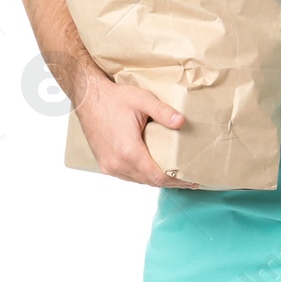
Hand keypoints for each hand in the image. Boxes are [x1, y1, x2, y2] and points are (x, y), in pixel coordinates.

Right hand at [73, 70, 198, 188]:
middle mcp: (117, 163)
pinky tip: (154, 170)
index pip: (157, 176)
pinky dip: (142, 176)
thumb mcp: (143, 100)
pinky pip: (127, 176)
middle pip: (149, 181)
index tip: (192, 180)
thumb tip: (182, 121)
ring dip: (156, 180)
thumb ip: (163, 112)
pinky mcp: (104, 163)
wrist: (89, 99)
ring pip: (138, 180)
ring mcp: (108, 165)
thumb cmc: (114, 99)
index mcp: (129, 151)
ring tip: (175, 176)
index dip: (176, 180)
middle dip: (171, 182)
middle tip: (189, 179)